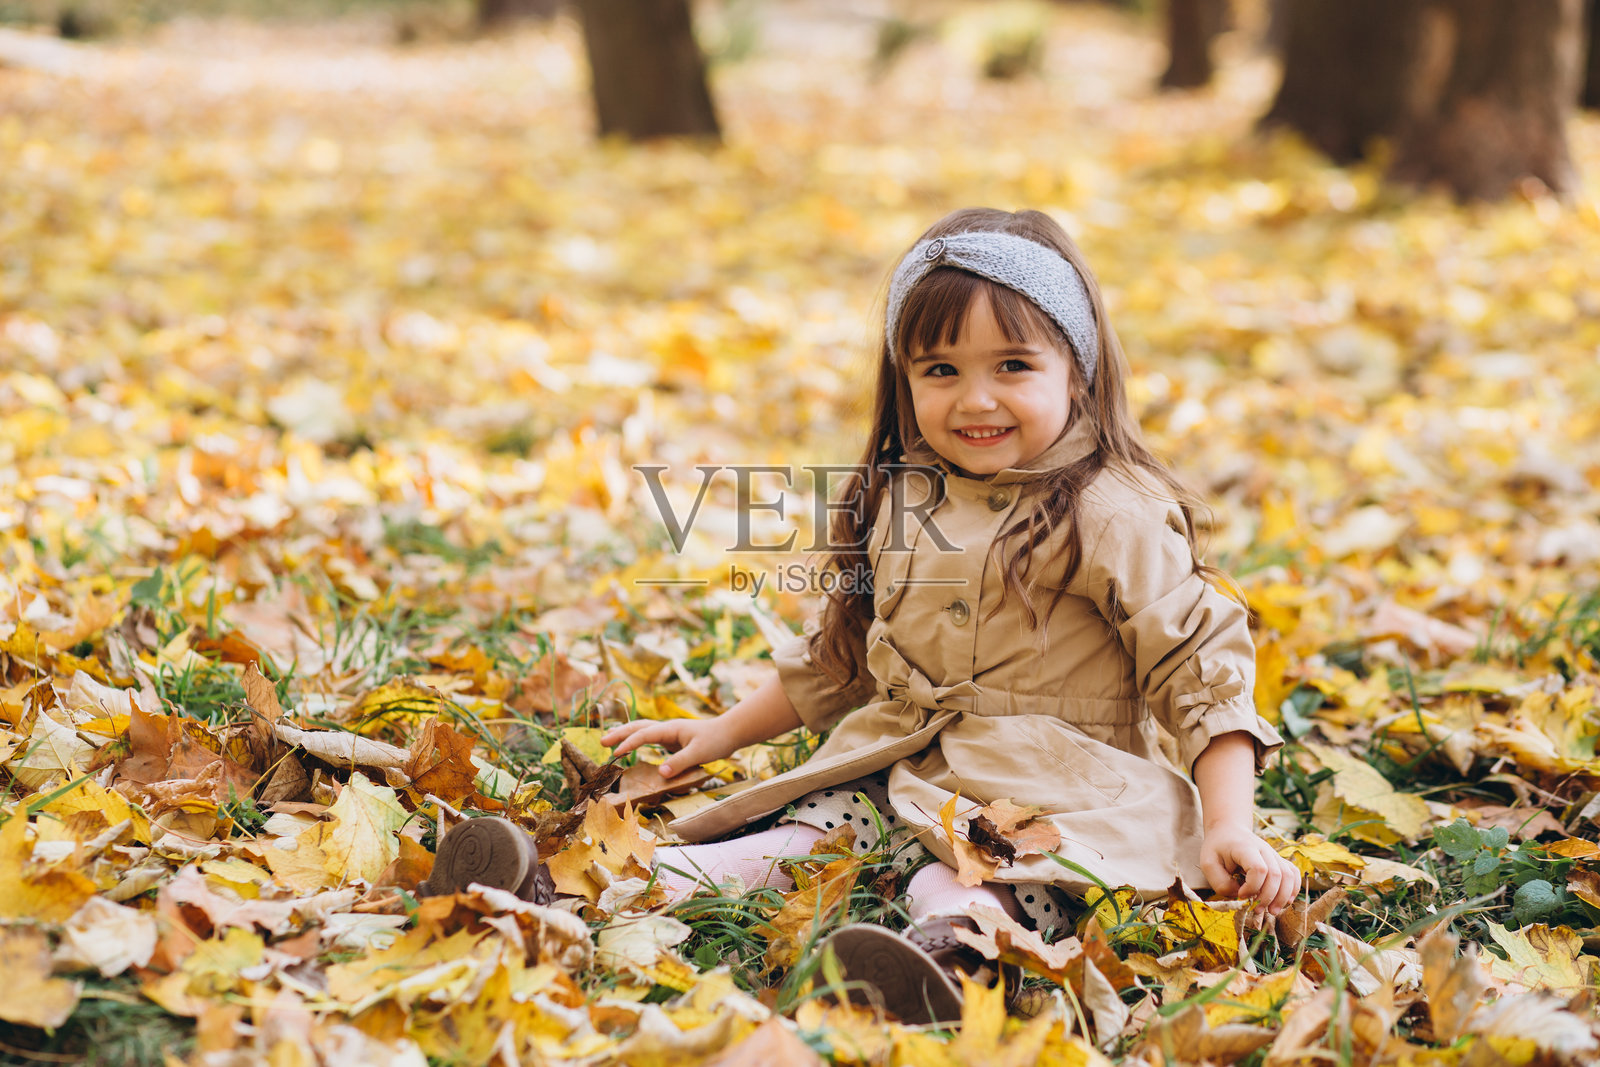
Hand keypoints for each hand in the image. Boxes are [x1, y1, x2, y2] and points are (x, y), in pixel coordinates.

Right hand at [600, 717, 734, 779]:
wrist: (729, 732)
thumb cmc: (716, 740)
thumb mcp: (700, 753)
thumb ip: (680, 762)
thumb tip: (661, 773)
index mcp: (671, 729)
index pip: (644, 734)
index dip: (629, 743)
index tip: (615, 753)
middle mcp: (666, 728)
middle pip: (638, 727)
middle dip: (620, 733)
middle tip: (602, 742)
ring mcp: (668, 733)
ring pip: (642, 729)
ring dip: (625, 733)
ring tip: (608, 739)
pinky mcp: (671, 740)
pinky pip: (648, 737)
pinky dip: (636, 739)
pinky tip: (630, 745)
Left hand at [1200, 823, 1300, 917]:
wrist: (1228, 829)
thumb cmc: (1217, 848)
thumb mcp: (1208, 864)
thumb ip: (1221, 883)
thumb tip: (1240, 896)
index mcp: (1245, 848)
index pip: (1259, 869)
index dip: (1252, 887)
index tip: (1240, 894)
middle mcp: (1264, 849)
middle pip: (1276, 875)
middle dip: (1268, 897)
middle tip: (1257, 910)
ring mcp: (1274, 854)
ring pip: (1288, 876)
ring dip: (1283, 897)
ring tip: (1272, 911)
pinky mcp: (1279, 860)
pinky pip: (1294, 874)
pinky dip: (1293, 889)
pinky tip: (1285, 901)